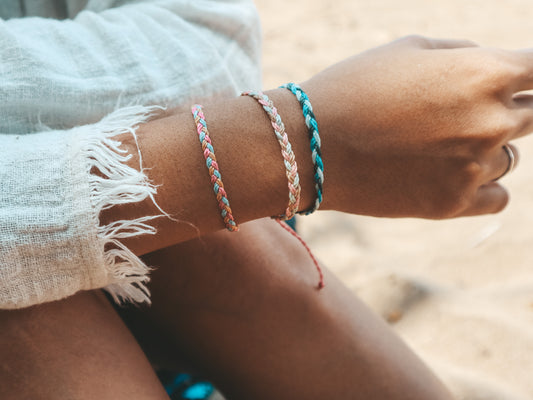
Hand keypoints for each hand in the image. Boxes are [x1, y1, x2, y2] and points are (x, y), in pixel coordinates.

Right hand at [303, 35, 528, 217]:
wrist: (308, 146)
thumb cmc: (352, 88)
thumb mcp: (407, 49)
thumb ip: (464, 54)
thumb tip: (494, 66)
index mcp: (485, 73)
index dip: (532, 71)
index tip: (522, 77)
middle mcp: (491, 122)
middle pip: (532, 114)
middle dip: (504, 106)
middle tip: (461, 108)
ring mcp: (474, 168)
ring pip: (511, 156)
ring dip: (487, 146)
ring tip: (439, 142)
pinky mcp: (453, 204)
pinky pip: (500, 195)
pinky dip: (485, 183)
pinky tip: (456, 173)